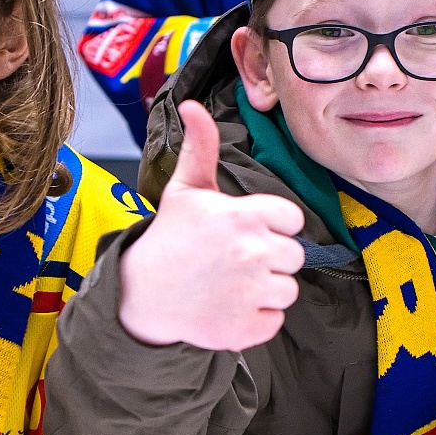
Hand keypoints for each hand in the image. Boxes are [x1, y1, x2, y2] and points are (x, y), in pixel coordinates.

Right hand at [119, 100, 305, 348]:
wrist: (141, 294)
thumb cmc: (171, 238)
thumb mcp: (186, 190)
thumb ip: (201, 147)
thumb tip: (193, 106)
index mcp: (243, 217)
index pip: (292, 219)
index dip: (273, 225)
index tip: (247, 230)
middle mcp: (251, 253)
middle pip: (295, 256)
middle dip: (271, 259)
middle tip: (235, 260)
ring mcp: (249, 293)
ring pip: (288, 290)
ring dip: (265, 290)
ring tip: (231, 283)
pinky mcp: (244, 328)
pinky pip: (275, 321)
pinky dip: (256, 319)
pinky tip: (228, 307)